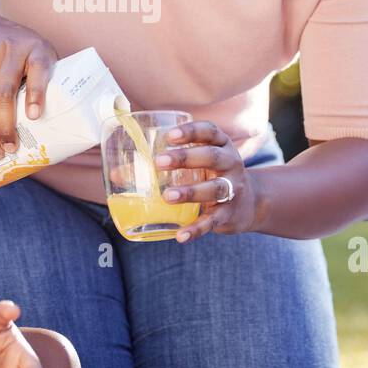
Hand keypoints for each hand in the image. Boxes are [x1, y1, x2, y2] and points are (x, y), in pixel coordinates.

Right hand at [0, 20, 57, 160]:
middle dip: (5, 125)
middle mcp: (10, 51)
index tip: (34, 117)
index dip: (35, 93)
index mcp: (37, 50)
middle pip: (4, 92)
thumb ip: (50, 84)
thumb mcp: (44, 58)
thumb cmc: (28, 54)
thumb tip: (61, 130)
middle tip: (10, 148)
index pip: (37, 70)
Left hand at [153, 120, 261, 242]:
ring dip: (191, 191)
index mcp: (221, 146)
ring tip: (167, 196)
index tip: (170, 136)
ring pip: (215, 188)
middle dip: (186, 158)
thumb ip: (164, 165)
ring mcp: (233, 189)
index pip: (210, 132)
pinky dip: (197, 229)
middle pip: (212, 156)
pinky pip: (213, 221)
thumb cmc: (212, 175)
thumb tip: (118, 174)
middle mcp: (231, 163)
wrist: (250, 203)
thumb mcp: (197, 164)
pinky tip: (181, 235)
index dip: (191, 132)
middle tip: (159, 162)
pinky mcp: (229, 213)